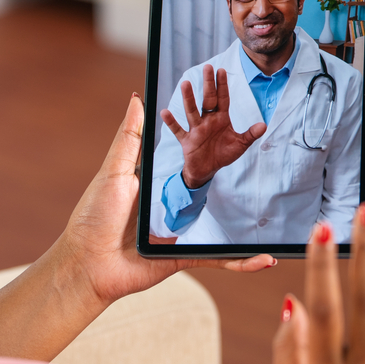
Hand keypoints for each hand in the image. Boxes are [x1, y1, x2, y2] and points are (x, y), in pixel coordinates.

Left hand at [57, 94, 274, 306]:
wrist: (86, 264)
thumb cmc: (93, 218)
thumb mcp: (114, 171)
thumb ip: (129, 137)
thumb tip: (137, 99)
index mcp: (155, 185)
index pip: (188, 161)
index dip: (210, 144)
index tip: (230, 124)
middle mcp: (171, 208)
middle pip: (210, 193)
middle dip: (237, 182)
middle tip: (265, 162)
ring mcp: (180, 234)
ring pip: (222, 227)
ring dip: (251, 225)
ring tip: (277, 214)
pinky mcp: (183, 257)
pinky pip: (218, 259)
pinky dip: (242, 261)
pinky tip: (266, 259)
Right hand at [160, 64, 266, 188]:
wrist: (207, 170)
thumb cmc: (223, 154)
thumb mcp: (240, 145)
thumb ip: (250, 134)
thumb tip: (263, 125)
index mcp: (221, 119)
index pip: (223, 99)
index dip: (223, 86)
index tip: (222, 70)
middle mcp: (208, 121)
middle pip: (208, 100)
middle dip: (208, 84)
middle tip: (208, 67)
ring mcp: (196, 130)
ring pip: (192, 112)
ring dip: (189, 99)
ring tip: (186, 84)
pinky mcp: (187, 141)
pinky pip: (178, 130)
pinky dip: (172, 123)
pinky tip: (165, 112)